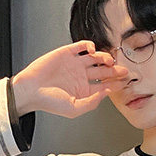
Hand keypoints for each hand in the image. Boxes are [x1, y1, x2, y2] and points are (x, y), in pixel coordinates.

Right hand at [12, 41, 127, 118]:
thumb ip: (92, 102)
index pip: (104, 85)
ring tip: (108, 60)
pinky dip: (89, 46)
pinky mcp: (67, 53)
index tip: (124, 82)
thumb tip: (106, 93)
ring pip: (95, 57)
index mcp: (83, 90)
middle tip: (124, 69)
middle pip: (103, 71)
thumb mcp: (74, 109)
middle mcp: (81, 76)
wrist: (31, 90)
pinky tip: (92, 50)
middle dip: (115, 70)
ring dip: (104, 57)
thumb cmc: (48, 102)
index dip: (115, 83)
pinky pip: (81, 46)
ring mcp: (75, 64)